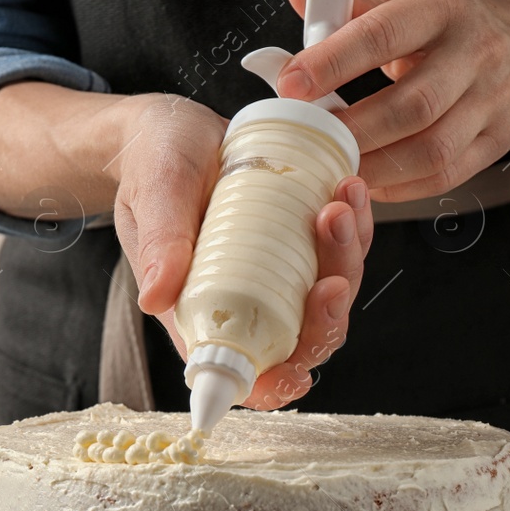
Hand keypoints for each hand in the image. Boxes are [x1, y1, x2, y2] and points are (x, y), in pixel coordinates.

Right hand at [107, 93, 373, 410]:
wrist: (174, 125)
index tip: (296, 373)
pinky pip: (341, 248)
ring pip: (332, 292)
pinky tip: (350, 190)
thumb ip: (159, 242)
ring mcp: (280, 271)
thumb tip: (155, 299)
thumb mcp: (154, 194)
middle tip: (331, 268)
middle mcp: (248, 301)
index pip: (243, 373)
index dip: (274, 385)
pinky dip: (355, 227)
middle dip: (328, 311)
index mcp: (203, 312)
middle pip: (303, 336)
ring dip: (347, 258)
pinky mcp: (302, 239)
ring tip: (340, 204)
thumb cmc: (153, 163)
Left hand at [278, 0, 509, 202]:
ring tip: (333, 167)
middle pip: (412, 105)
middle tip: (308, 140)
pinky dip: (401, 186)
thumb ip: (352, 4)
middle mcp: (475, 54)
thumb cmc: (455, 21)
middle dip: (354, 128)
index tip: (289, 84)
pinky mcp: (498, 141)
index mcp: (443, 8)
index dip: (334, 61)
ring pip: (432, 149)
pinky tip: (368, 183)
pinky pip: (447, 175)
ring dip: (376, 165)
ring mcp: (493, 102)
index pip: (384, 34)